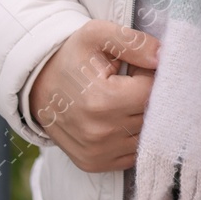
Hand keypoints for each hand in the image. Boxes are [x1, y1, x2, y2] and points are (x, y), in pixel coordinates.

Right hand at [28, 19, 159, 171]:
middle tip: (128, 82)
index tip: (135, 68)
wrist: (38, 85)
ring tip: (121, 99)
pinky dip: (132, 136)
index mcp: (102, 100)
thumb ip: (134, 42)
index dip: (150, 75)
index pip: (152, 91)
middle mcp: (99, 132)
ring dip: (141, 117)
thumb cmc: (73, 57)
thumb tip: (162, 57)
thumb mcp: (98, 35)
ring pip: (145, 135)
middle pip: (151, 115)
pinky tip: (117, 118)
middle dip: (146, 96)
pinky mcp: (94, 163)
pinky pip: (132, 153)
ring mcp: (96, 152)